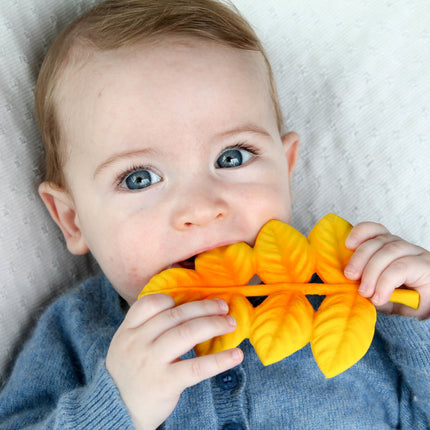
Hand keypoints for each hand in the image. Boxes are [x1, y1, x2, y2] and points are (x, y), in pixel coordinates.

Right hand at [106, 294, 242, 429]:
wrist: (117, 412)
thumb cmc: (130, 374)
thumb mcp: (127, 346)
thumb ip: (147, 328)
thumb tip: (185, 311)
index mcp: (128, 330)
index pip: (149, 303)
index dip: (172, 299)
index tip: (190, 302)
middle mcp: (138, 342)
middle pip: (176, 315)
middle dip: (204, 308)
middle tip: (223, 307)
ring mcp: (151, 361)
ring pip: (187, 333)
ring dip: (214, 325)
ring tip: (231, 324)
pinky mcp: (165, 382)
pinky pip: (197, 367)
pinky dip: (219, 360)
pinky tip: (236, 355)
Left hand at [343, 221, 429, 318]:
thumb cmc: (407, 303)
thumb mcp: (380, 293)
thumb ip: (366, 285)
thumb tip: (346, 282)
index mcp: (391, 248)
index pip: (377, 230)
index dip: (360, 233)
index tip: (348, 245)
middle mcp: (404, 248)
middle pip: (379, 241)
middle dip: (360, 257)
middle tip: (350, 276)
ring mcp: (417, 255)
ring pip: (389, 252)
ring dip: (371, 272)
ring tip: (364, 292)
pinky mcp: (426, 267)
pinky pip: (400, 268)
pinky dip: (385, 283)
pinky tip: (379, 297)